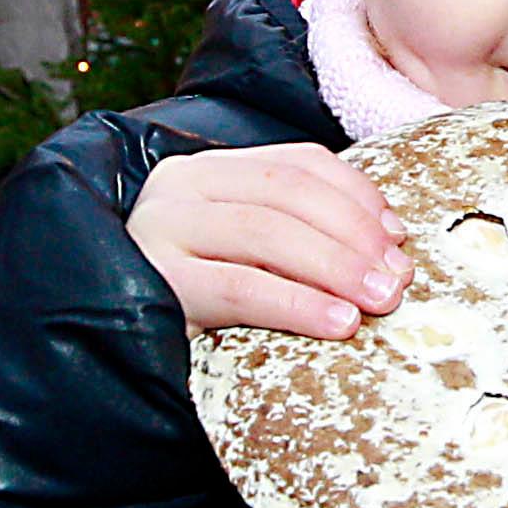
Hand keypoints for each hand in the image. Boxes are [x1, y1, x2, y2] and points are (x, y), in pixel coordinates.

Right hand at [129, 143, 401, 338]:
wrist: (109, 345)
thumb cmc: (190, 301)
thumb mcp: (240, 253)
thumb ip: (294, 234)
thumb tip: (388, 247)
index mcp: (207, 171)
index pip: (299, 163)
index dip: (359, 195)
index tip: (398, 236)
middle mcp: (179, 187)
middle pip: (289, 194)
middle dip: (355, 234)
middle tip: (398, 279)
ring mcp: (161, 230)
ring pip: (268, 233)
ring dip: (337, 267)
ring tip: (380, 300)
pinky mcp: (156, 282)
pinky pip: (241, 287)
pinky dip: (298, 303)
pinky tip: (339, 322)